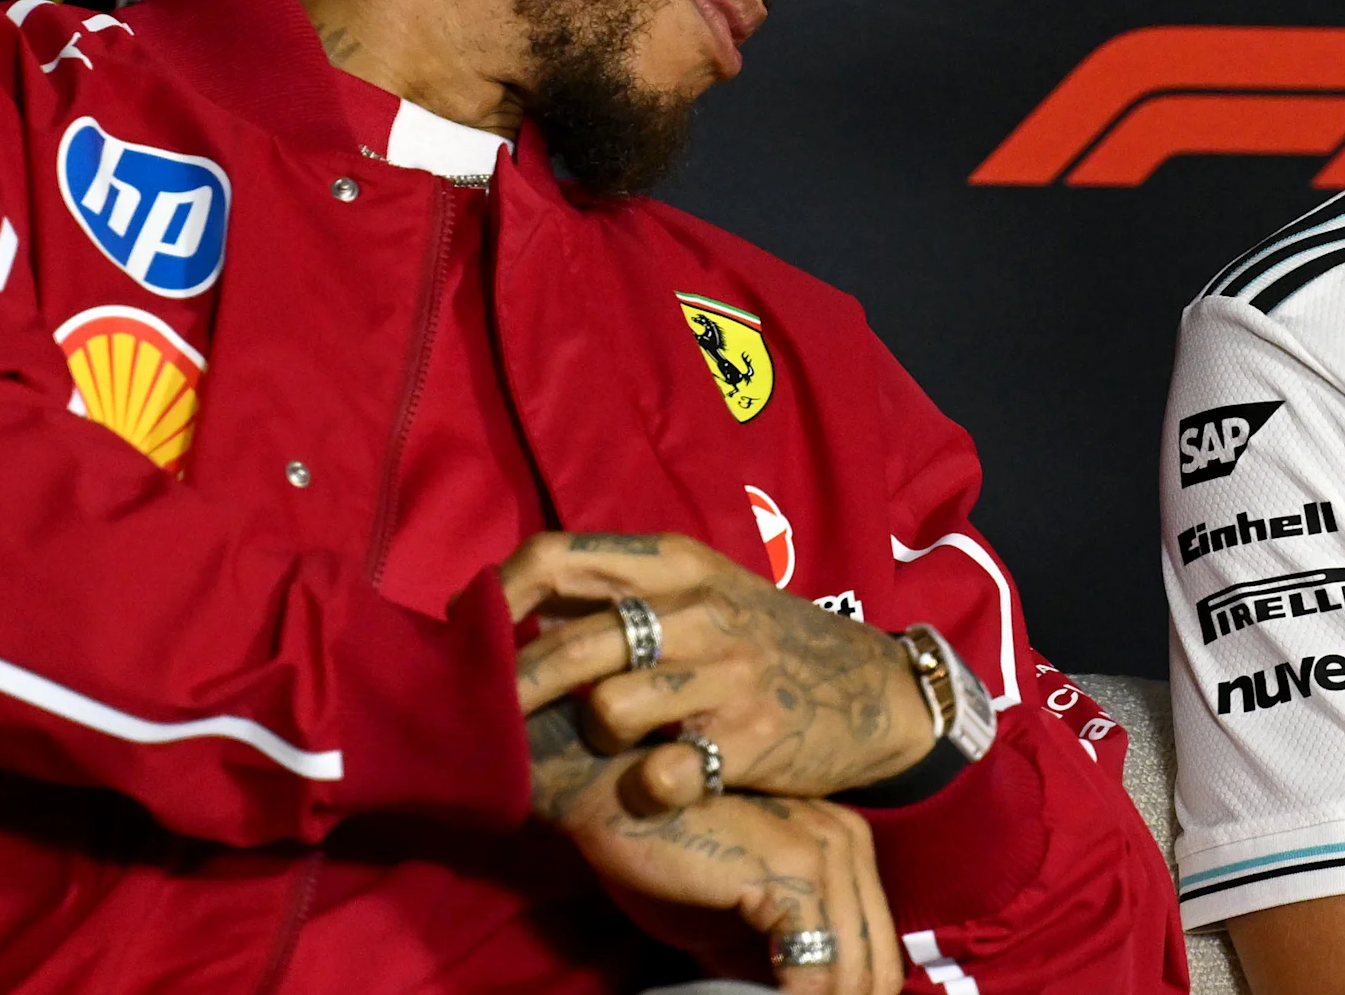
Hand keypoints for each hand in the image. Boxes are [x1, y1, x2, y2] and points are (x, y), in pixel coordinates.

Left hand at [508, 531, 935, 808]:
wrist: (876, 691)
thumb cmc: (764, 643)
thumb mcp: (703, 595)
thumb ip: (619, 597)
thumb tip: (516, 611)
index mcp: (675, 565)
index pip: (557, 557)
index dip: (499, 598)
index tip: (468, 639)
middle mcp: (698, 610)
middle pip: (570, 647)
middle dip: (515, 694)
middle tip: (487, 726)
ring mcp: (727, 675)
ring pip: (608, 710)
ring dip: (593, 739)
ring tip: (601, 749)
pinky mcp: (750, 739)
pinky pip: (662, 773)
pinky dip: (647, 787)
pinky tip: (654, 786)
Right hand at [529, 703, 903, 992]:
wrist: (613, 792)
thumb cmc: (664, 849)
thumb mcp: (733, 912)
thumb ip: (773, 949)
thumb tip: (798, 993)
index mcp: (843, 845)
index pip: (872, 945)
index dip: (852, 994)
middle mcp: (847, 840)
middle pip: (874, 960)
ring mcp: (824, 850)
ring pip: (852, 968)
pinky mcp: (791, 867)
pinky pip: (816, 965)